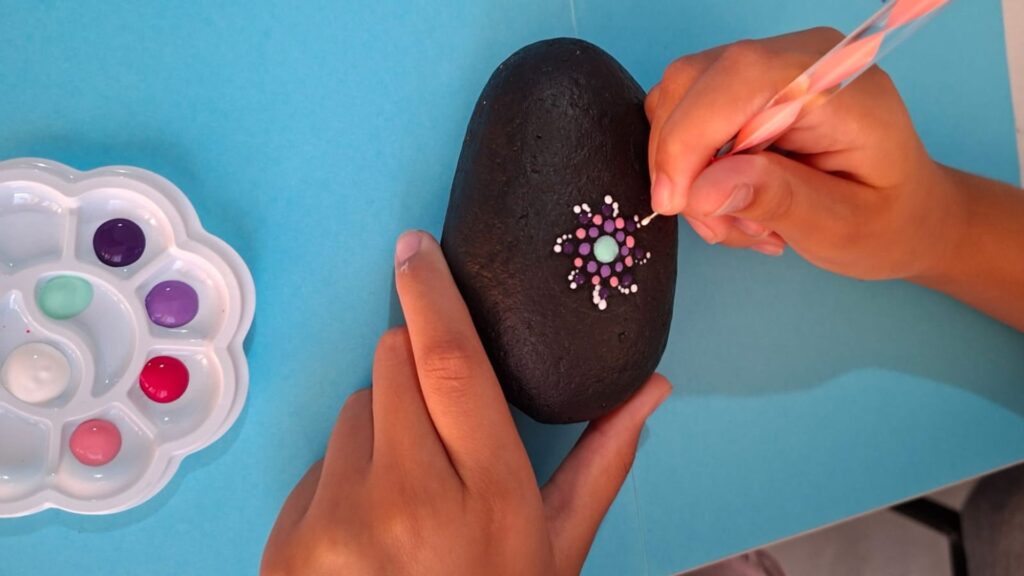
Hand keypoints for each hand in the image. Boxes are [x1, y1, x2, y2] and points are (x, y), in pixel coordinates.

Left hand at [261, 231, 672, 575]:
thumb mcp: (557, 548)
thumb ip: (602, 463)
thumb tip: (652, 387)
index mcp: (491, 497)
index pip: (453, 365)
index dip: (432, 295)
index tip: (415, 249)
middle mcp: (411, 500)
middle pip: (394, 366)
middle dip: (412, 361)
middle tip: (434, 413)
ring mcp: (343, 519)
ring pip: (356, 409)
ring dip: (381, 425)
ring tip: (406, 489)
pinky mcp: (293, 535)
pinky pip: (319, 461)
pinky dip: (345, 472)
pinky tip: (368, 523)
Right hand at [645, 27, 963, 280]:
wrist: (907, 211)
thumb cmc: (887, 218)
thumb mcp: (842, 226)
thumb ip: (777, 200)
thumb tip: (702, 189)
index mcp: (837, 83)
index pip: (739, 78)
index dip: (690, 136)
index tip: (676, 201)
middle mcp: (800, 58)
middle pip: (693, 82)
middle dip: (680, 162)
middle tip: (717, 223)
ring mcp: (769, 67)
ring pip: (678, 100)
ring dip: (685, 170)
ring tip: (734, 217)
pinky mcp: (745, 87)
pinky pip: (686, 114)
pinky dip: (690, 165)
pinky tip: (729, 197)